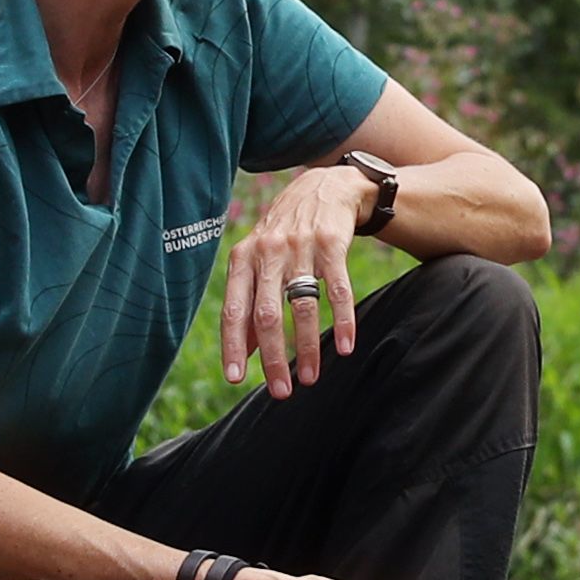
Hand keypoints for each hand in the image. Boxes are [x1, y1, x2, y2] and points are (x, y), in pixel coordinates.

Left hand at [217, 163, 371, 395]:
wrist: (323, 188)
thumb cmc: (285, 235)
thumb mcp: (258, 261)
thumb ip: (248, 303)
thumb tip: (243, 353)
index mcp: (242, 259)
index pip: (233, 310)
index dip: (233, 346)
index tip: (236, 379)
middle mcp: (267, 252)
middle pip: (266, 314)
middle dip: (273, 357)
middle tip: (281, 391)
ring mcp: (300, 246)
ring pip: (301, 306)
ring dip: (307, 348)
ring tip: (312, 378)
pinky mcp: (332, 244)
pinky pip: (337, 290)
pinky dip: (343, 321)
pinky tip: (346, 346)